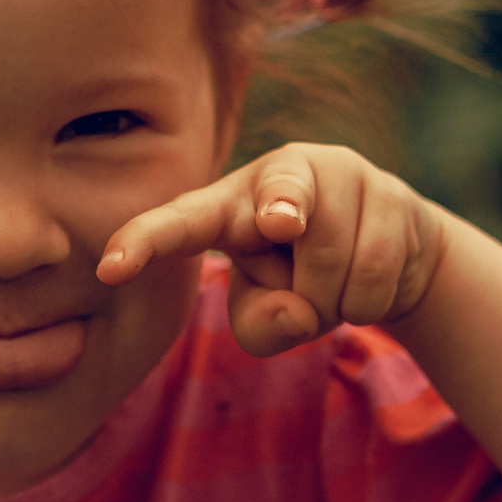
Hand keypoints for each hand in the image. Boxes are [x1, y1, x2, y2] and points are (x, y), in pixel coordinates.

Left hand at [98, 143, 448, 357]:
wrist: (393, 262)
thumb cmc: (307, 287)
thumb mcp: (271, 322)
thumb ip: (262, 329)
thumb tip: (299, 309)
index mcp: (228, 206)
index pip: (178, 220)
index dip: (143, 241)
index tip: (108, 269)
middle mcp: (276, 173)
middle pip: (278, 217)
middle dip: (298, 263)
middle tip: (310, 281)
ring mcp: (336, 173)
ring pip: (333, 256)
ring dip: (336, 300)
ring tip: (336, 289)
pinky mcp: (388, 190)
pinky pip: (374, 269)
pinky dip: (368, 302)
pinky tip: (368, 284)